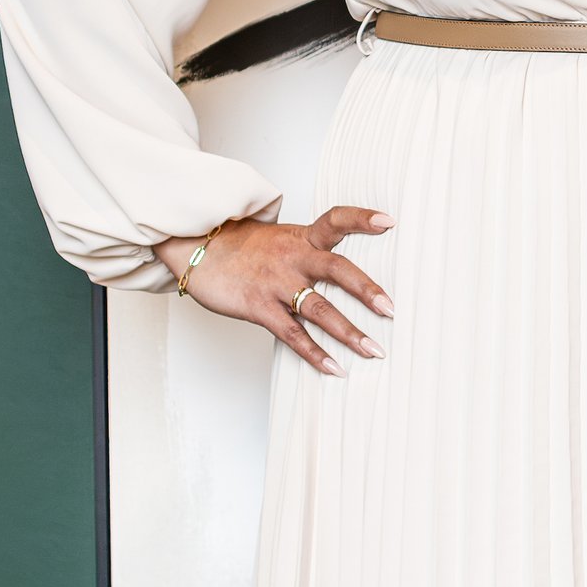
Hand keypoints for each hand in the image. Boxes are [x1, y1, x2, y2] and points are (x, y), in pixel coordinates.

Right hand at [155, 205, 393, 372]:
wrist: (195, 248)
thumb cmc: (242, 247)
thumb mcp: (280, 239)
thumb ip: (309, 251)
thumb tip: (343, 272)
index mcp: (301, 237)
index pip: (336, 220)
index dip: (362, 219)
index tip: (389, 221)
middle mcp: (293, 257)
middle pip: (337, 269)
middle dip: (367, 290)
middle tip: (391, 310)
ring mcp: (276, 282)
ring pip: (319, 308)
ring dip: (349, 332)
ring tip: (373, 350)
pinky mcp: (258, 306)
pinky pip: (292, 333)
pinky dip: (314, 353)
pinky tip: (334, 368)